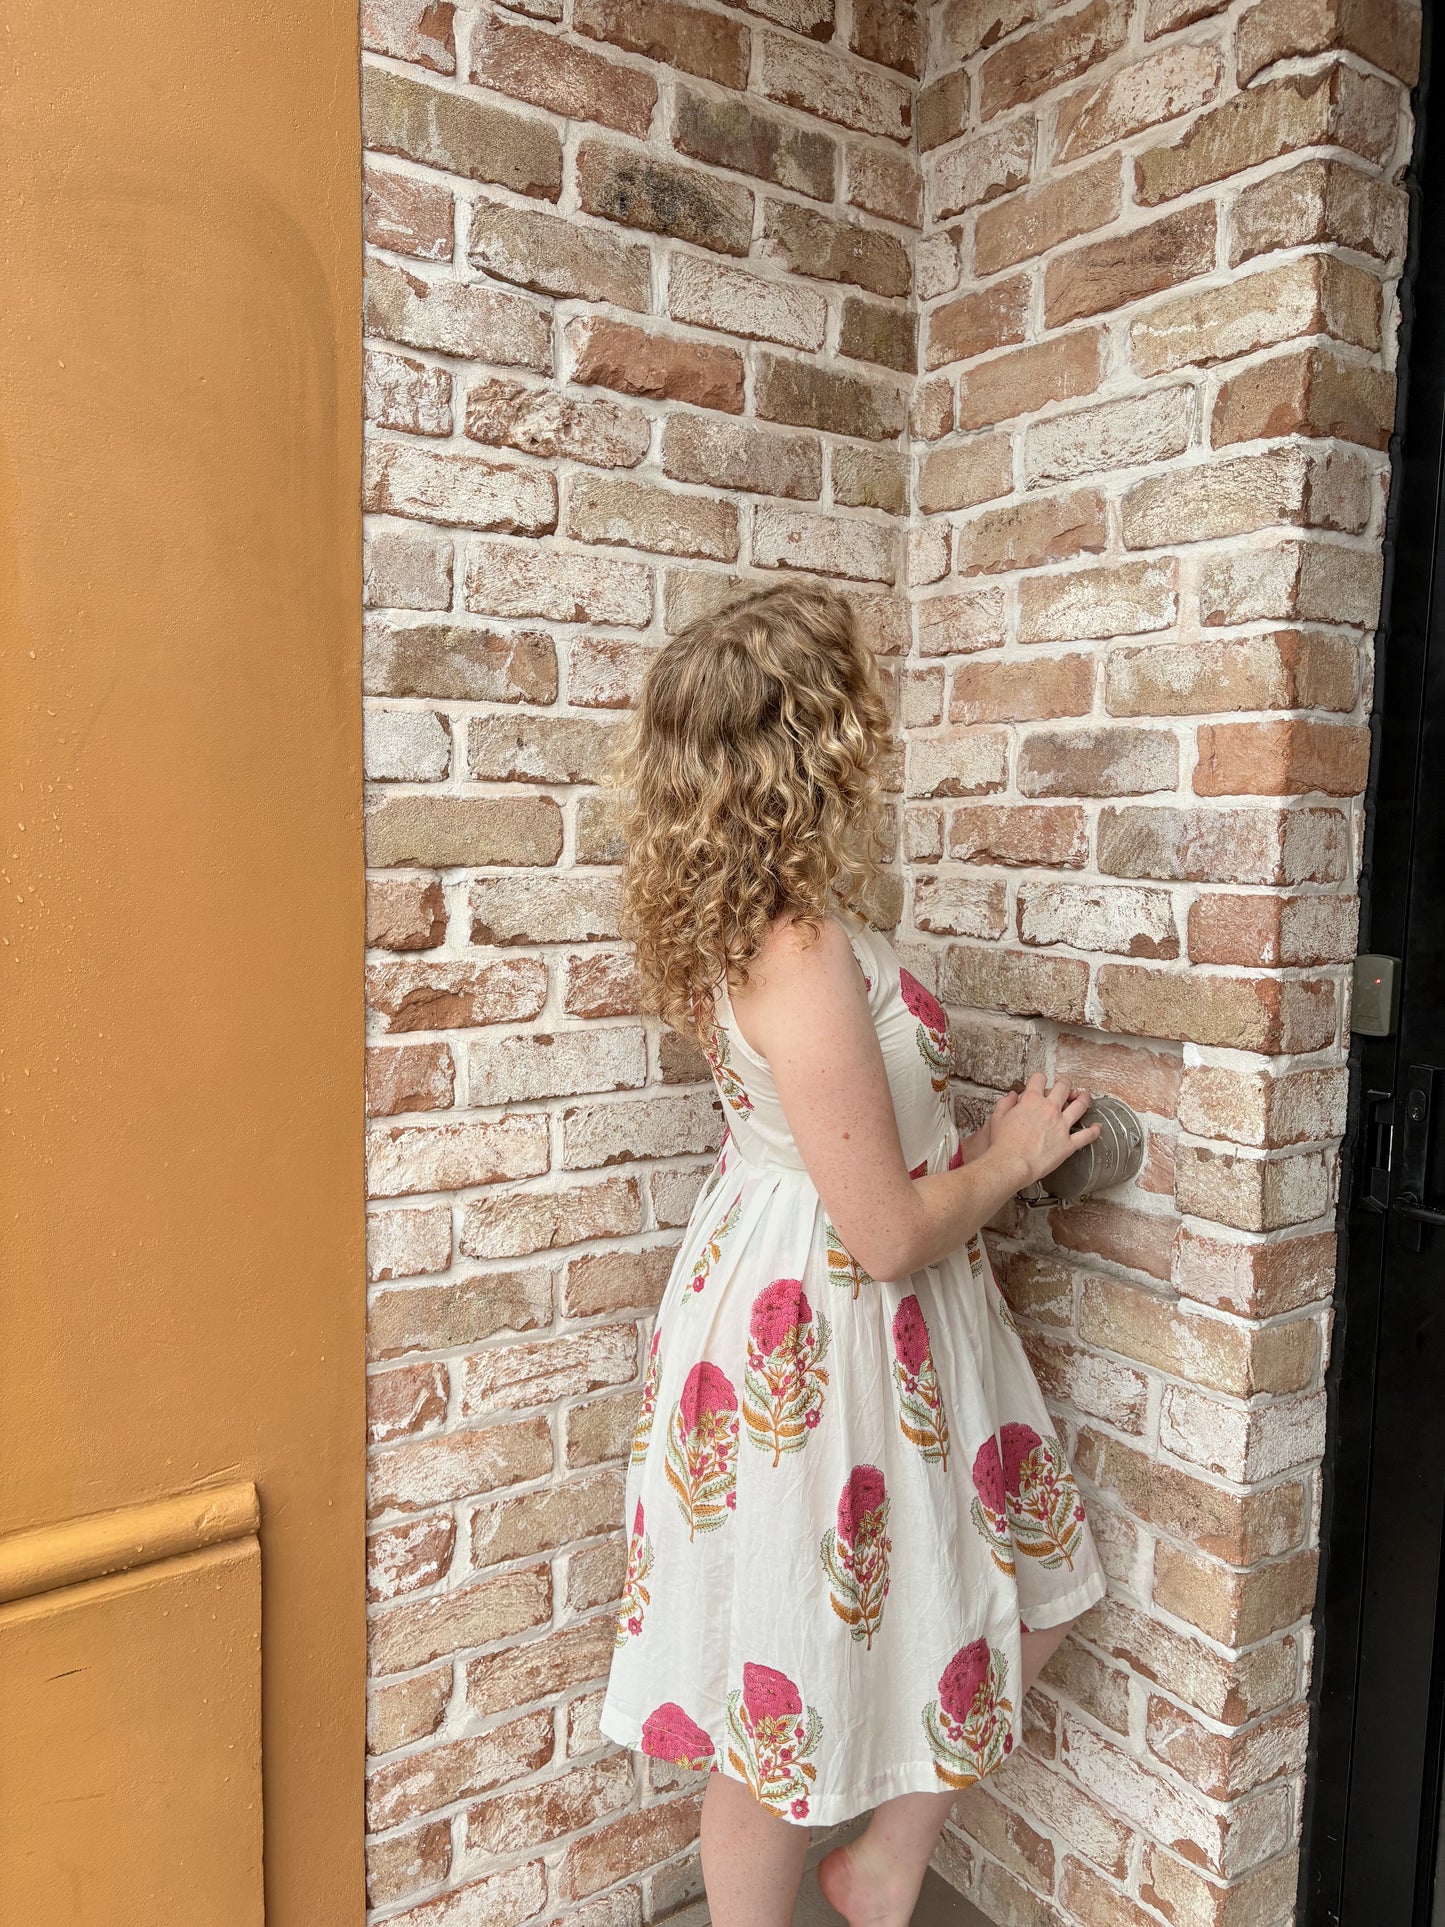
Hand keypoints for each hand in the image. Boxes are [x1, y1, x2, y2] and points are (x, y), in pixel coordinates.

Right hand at [986, 1072, 1100, 1186]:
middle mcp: (1050, 1109)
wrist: (1012, 1164)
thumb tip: (1011, 1096)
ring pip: (1080, 1106)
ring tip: (1085, 1096)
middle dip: (1065, 1084)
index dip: (1039, 1078)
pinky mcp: (1068, 1143)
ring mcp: (1061, 1126)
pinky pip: (1086, 1135)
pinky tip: (1097, 1127)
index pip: (1039, 1080)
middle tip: (1066, 1085)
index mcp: (1031, 1101)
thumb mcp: (997, 1118)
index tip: (1040, 1081)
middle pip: (1063, 1088)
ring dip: (1084, 1099)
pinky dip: (1094, 1131)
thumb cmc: (1003, 1144)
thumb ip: (1005, 1103)